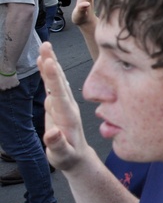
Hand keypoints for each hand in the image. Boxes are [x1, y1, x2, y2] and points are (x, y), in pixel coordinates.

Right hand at [38, 43, 90, 171]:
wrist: (77, 156)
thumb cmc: (68, 157)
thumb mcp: (62, 155)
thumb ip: (57, 144)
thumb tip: (52, 132)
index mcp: (67, 116)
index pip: (59, 93)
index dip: (53, 78)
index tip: (48, 62)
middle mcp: (67, 106)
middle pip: (58, 81)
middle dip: (52, 63)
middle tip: (46, 46)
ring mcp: (63, 103)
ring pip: (56, 80)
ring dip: (51, 64)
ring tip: (45, 48)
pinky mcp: (59, 104)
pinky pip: (53, 85)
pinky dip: (48, 72)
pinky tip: (44, 62)